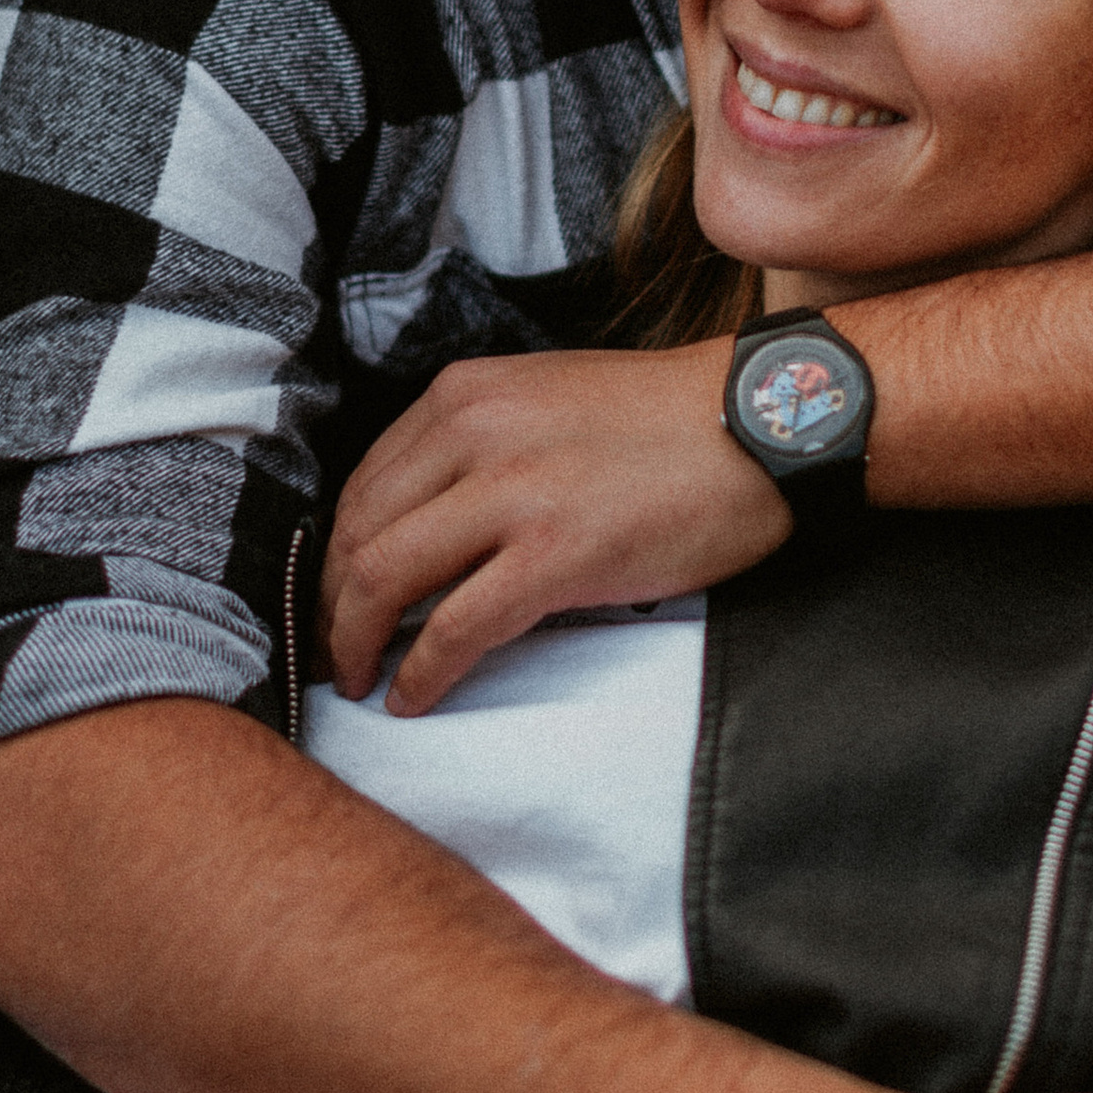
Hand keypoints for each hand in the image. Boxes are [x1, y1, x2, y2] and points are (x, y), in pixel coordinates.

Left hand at [320, 344, 788, 710]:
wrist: (762, 423)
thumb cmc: (667, 424)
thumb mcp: (546, 401)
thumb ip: (478, 447)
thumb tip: (423, 529)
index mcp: (465, 395)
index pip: (361, 485)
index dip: (334, 556)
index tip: (335, 599)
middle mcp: (473, 433)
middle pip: (357, 535)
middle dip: (329, 606)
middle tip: (333, 652)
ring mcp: (512, 494)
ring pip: (384, 580)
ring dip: (355, 642)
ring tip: (358, 679)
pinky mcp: (555, 555)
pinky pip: (455, 629)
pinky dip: (420, 673)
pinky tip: (412, 697)